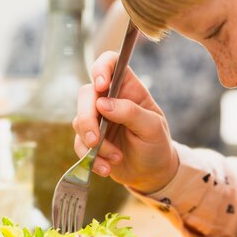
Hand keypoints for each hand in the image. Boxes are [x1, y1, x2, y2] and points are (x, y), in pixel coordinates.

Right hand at [72, 51, 178, 193]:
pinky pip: (79, 144)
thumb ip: (131, 112)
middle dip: (87, 118)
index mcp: (127, 88)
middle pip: (86, 94)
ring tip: (116, 158)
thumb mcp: (152, 128)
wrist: (151, 173)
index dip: (101, 68)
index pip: (110, 63)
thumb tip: (103, 104)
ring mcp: (97, 119)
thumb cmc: (157, 145)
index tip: (101, 85)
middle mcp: (109, 99)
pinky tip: (106, 168)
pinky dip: (90, 158)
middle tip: (96, 139)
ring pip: (79, 121)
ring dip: (94, 144)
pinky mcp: (89, 139)